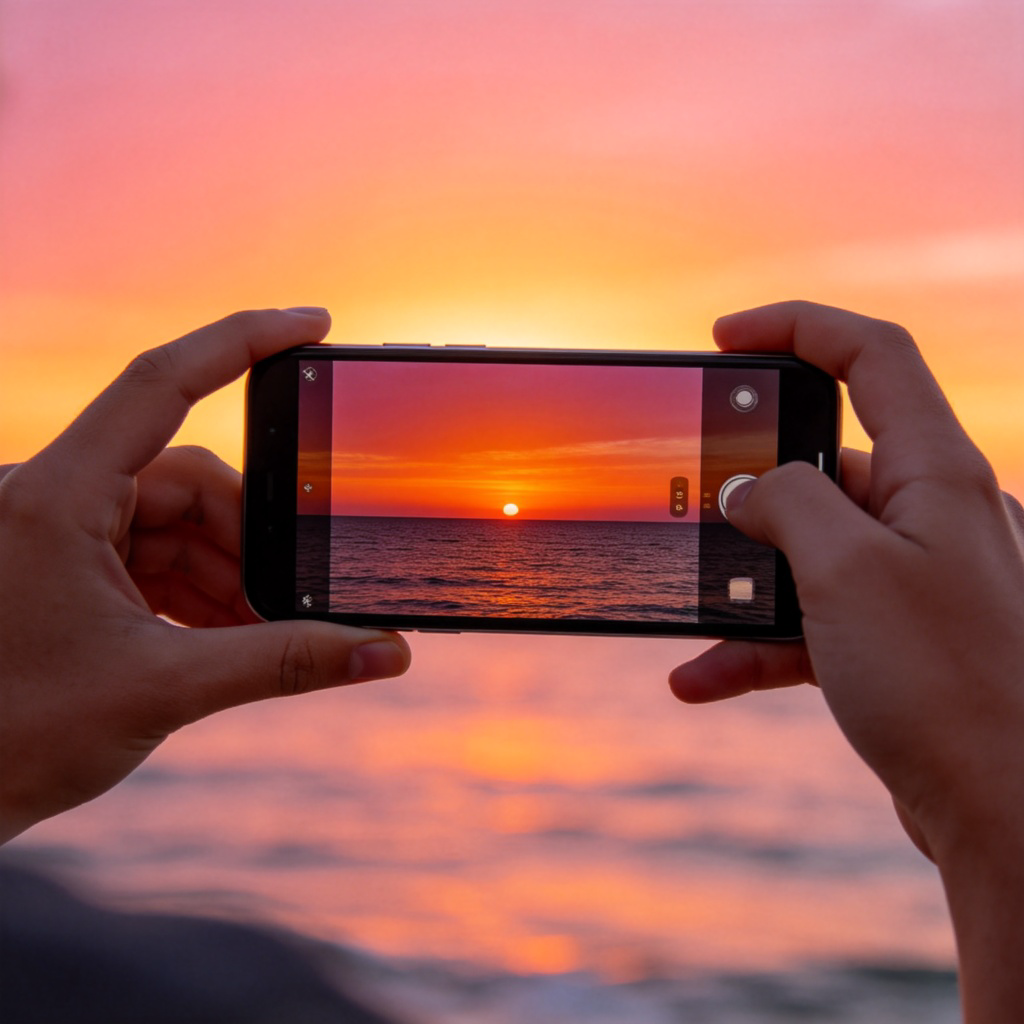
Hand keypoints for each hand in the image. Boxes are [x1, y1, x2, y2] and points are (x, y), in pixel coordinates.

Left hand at [0, 309, 410, 842]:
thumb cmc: (13, 739)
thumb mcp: (162, 689)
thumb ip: (283, 663)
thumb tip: (382, 653)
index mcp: (58, 496)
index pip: (161, 382)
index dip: (242, 341)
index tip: (312, 325)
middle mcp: (55, 496)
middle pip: (189, 479)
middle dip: (252, 541)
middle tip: (298, 599)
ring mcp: (60, 532)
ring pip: (178, 522)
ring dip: (230, 575)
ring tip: (263, 632)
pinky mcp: (68, 568)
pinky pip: (155, 555)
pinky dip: (200, 590)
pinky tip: (229, 634)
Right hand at [668, 302, 1023, 1018]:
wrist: (1009, 817)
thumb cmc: (947, 686)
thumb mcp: (846, 571)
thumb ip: (787, 502)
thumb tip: (746, 485)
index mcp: (940, 474)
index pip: (873, 356)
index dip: (796, 327)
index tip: (723, 338)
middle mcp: (933, 516)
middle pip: (826, 460)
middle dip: (750, 488)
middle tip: (691, 505)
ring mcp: (916, 579)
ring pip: (810, 552)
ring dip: (743, 584)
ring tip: (687, 612)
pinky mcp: (897, 639)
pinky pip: (813, 620)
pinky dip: (757, 642)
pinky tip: (700, 677)